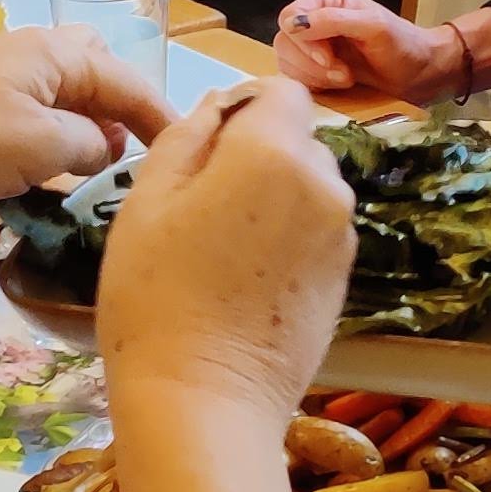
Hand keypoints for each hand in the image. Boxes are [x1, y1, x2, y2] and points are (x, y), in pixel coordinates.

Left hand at [0, 26, 171, 207]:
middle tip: (138, 151)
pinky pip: (35, 124)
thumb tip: (105, 149)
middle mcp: (32, 59)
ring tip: (101, 172)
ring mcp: (2, 86)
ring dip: (87, 131)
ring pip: (64, 101)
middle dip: (122, 109)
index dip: (159, 115)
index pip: (126, 79)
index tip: (184, 148)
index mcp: (55, 53)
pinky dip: (55, 145)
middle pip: (95, 74)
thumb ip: (90, 145)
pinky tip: (55, 177)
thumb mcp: (45, 144)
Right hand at [99, 78, 355, 418]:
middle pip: (297, 140)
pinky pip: (316, 234)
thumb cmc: (155, 296)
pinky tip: (246, 283)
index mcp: (274, 151)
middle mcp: (324, 184)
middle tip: (200, 206)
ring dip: (273, 199)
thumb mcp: (146, 201)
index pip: (281, 91)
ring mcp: (341, 236)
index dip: (244, 106)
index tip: (207, 144)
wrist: (203, 400)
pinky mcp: (344, 281)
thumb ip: (187, 136)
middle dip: (257, 154)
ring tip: (221, 251)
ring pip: (309, 188)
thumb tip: (218, 105)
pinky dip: (287, 241)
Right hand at [273, 0, 467, 100]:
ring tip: (346, 79)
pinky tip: (340, 86)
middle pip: (285, 42)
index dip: (304, 41)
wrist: (419, 75)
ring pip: (288, 63)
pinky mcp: (315, 70)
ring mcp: (313, 46)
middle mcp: (316, 19)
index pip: (290, 17)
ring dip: (316, 77)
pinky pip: (297, 79)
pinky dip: (316, 86)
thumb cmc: (403, 46)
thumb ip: (334, 20)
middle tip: (344, 74)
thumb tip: (295, 25)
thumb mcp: (374, 27)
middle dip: (313, 64)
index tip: (330, 58)